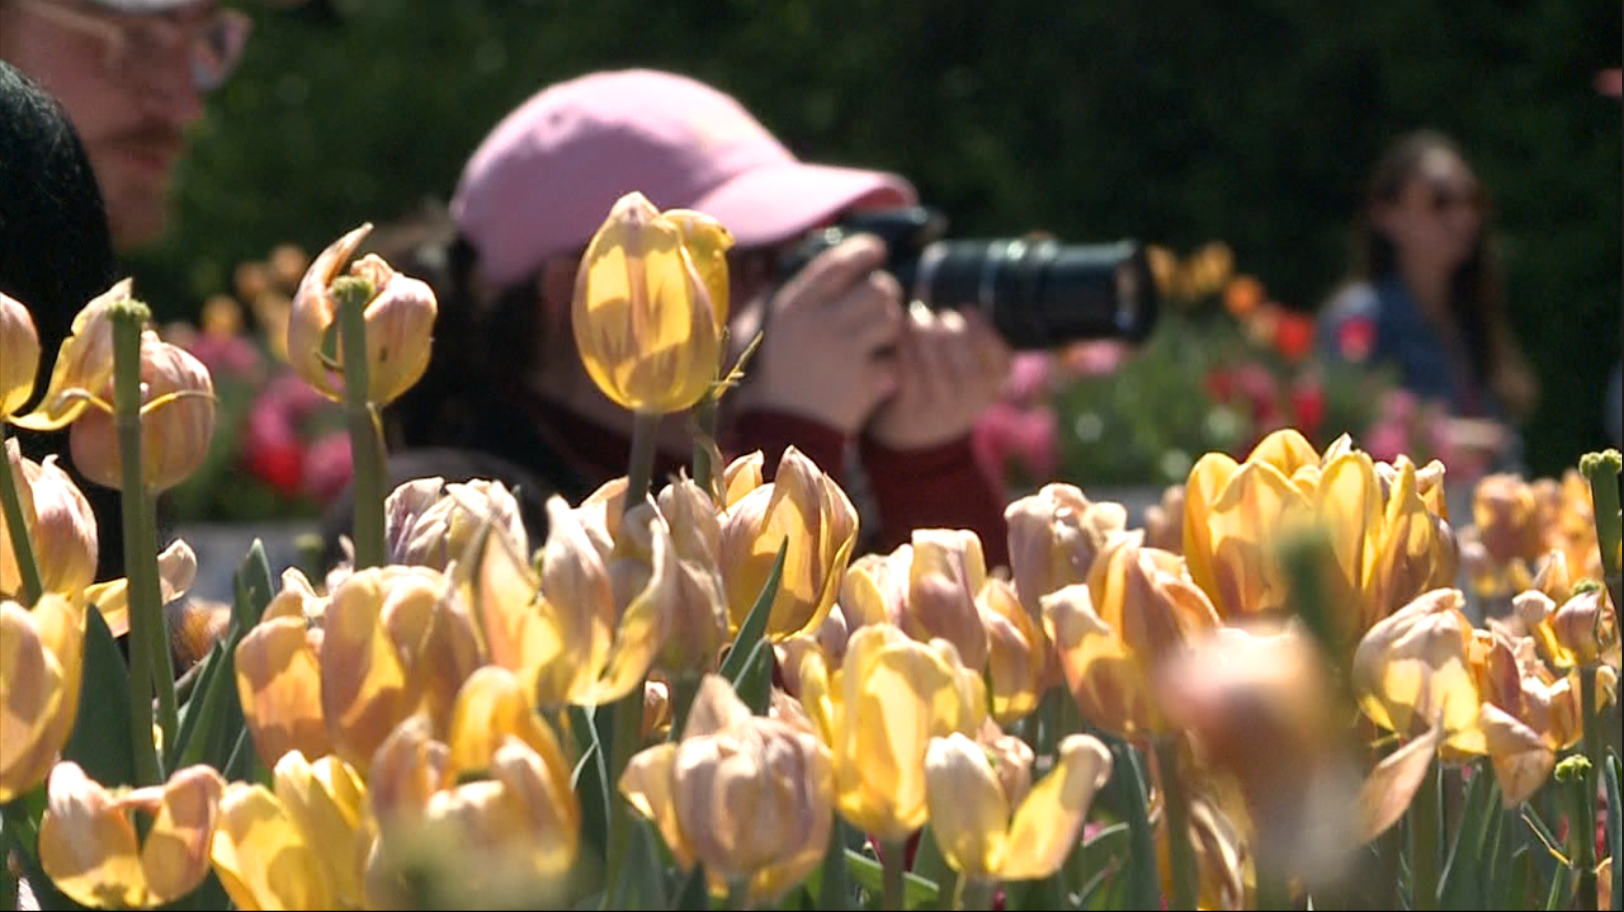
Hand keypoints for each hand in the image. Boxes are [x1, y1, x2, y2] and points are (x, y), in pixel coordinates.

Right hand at [731, 234, 903, 434]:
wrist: (788, 426)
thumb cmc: (790, 369)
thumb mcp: (786, 324)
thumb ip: (815, 292)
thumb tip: (857, 255)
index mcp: (795, 306)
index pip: (840, 262)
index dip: (865, 250)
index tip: (879, 251)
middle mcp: (818, 324)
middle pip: (878, 288)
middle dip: (886, 297)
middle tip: (881, 310)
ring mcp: (842, 352)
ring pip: (892, 318)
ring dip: (892, 329)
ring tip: (876, 343)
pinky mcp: (862, 379)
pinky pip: (894, 357)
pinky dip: (889, 367)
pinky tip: (872, 375)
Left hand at [865, 302, 1012, 449]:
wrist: (910, 432)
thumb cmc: (941, 382)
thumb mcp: (965, 368)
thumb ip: (968, 336)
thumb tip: (958, 287)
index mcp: (990, 388)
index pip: (1001, 360)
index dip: (985, 332)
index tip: (967, 309)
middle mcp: (970, 403)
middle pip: (963, 356)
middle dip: (946, 327)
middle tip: (933, 315)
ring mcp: (941, 409)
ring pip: (933, 360)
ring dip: (921, 332)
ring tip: (914, 319)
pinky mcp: (911, 409)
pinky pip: (908, 371)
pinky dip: (902, 347)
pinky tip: (898, 337)